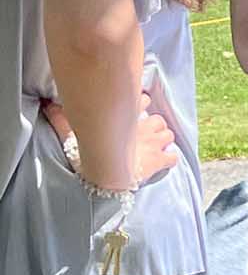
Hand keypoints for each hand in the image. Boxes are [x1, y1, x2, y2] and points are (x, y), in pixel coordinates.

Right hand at [40, 94, 177, 184]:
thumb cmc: (88, 151)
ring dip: (162, 140)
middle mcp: (144, 127)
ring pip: (168, 135)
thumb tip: (47, 104)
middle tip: (143, 134)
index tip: (135, 112)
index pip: (143, 101)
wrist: (104, 173)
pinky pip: (173, 157)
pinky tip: (162, 161)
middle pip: (158, 119)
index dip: (140, 105)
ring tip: (153, 147)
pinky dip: (169, 158)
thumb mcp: (71, 132)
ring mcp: (154, 143)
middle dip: (153, 126)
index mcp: (127, 117)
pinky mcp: (159, 160)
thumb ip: (60, 118)